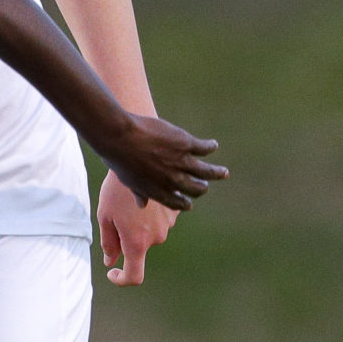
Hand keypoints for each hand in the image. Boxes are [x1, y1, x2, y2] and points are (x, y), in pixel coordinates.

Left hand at [91, 114, 225, 212]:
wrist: (119, 136)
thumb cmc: (119, 157)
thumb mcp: (128, 180)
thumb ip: (139, 193)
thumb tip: (141, 205)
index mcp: (159, 192)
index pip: (178, 203)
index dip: (185, 203)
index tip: (189, 203)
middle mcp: (173, 180)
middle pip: (196, 189)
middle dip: (202, 188)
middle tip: (206, 185)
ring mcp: (181, 162)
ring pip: (206, 171)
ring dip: (216, 173)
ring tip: (223, 173)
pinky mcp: (185, 144)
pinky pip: (203, 149)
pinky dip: (210, 147)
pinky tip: (213, 145)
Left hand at [97, 171, 178, 285]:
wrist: (139, 159)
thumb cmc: (115, 189)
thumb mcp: (105, 216)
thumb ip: (109, 242)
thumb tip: (111, 261)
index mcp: (137, 243)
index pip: (134, 276)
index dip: (122, 279)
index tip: (113, 272)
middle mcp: (157, 238)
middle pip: (139, 247)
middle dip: (127, 236)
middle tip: (115, 211)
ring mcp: (169, 224)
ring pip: (150, 232)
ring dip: (139, 223)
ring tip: (129, 199)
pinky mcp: (176, 210)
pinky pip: (160, 218)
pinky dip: (151, 212)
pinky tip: (142, 194)